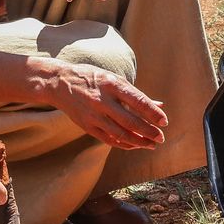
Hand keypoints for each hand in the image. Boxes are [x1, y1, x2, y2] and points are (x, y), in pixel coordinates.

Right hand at [46, 60, 167, 149]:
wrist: (59, 82)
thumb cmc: (92, 78)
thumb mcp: (114, 80)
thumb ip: (136, 94)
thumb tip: (160, 106)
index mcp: (111, 84)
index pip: (137, 100)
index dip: (153, 113)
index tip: (164, 122)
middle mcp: (102, 100)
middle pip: (130, 120)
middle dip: (148, 131)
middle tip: (161, 138)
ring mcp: (93, 114)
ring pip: (120, 133)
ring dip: (138, 141)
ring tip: (151, 145)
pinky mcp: (87, 126)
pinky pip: (108, 139)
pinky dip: (124, 144)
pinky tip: (135, 145)